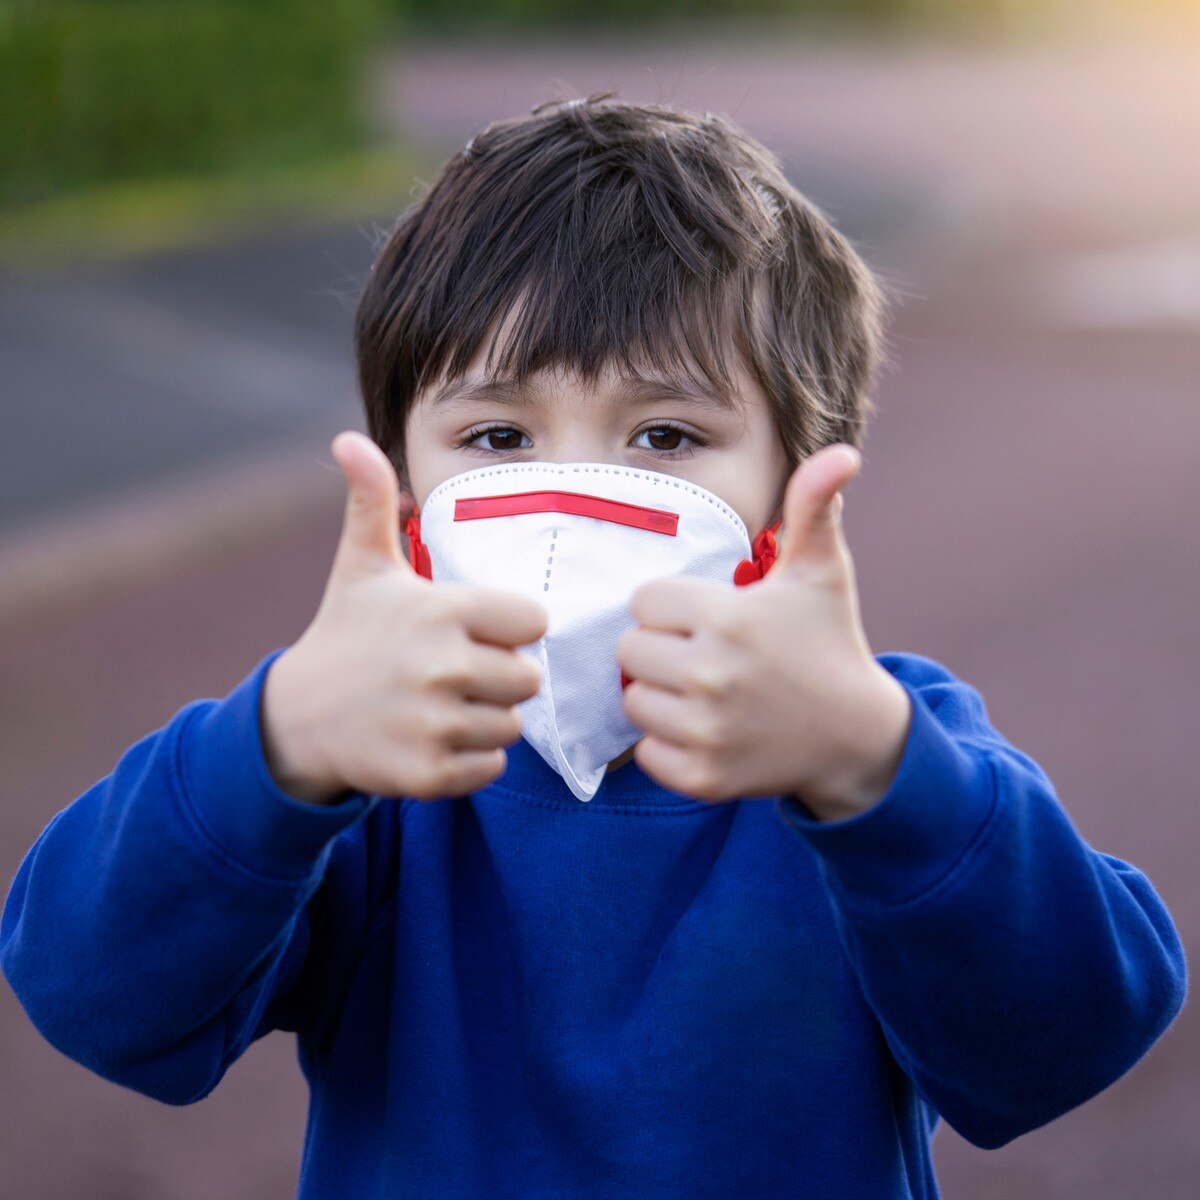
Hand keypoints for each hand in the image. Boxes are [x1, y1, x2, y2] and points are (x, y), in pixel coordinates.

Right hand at [259, 431, 547, 804]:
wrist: (296, 719)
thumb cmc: (345, 634)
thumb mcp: (360, 566)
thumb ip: (370, 502)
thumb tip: (347, 438)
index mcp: (441, 611)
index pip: (533, 621)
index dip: (511, 628)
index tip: (477, 630)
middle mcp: (442, 666)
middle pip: (529, 678)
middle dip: (500, 677)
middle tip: (458, 673)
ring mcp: (433, 723)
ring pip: (512, 726)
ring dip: (487, 719)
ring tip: (444, 705)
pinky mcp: (426, 772)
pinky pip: (490, 769)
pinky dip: (472, 760)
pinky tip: (436, 738)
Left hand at [616, 444, 911, 818]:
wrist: (856, 735)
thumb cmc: (828, 642)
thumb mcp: (821, 572)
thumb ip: (813, 507)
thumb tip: (841, 452)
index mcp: (728, 618)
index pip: (644, 602)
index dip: (673, 608)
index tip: (711, 618)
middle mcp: (711, 675)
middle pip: (630, 651)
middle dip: (662, 650)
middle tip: (707, 657)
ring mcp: (706, 731)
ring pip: (634, 701)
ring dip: (661, 697)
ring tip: (708, 693)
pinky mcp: (702, 777)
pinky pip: (646, 752)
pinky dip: (668, 745)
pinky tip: (708, 730)